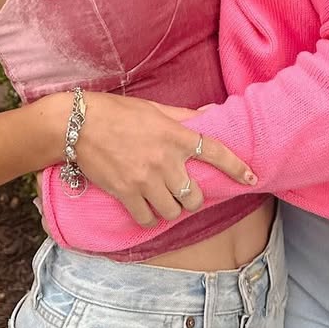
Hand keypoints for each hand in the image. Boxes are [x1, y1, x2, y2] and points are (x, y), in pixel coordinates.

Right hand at [73, 93, 256, 227]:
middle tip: (183, 192)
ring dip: (171, 210)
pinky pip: (147, 219)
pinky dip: (149, 218)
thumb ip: (184, 116)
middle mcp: (164, 160)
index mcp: (175, 135)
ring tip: (163, 200)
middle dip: (193, 198)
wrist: (77, 124)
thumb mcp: (154, 108)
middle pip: (194, 196)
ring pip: (173, 211)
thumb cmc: (116, 112)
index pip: (215, 151)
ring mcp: (145, 179)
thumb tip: (210, 114)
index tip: (251, 178)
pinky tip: (146, 210)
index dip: (237, 167)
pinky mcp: (125, 193)